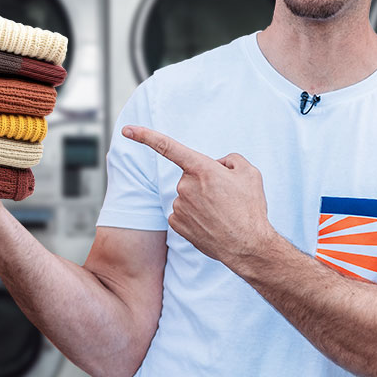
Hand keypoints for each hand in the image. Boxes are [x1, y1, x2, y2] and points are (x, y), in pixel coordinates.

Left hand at [122, 125, 276, 266]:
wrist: (248, 246)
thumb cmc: (250, 208)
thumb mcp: (250, 173)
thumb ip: (229, 160)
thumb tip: (216, 165)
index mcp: (202, 169)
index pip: (168, 147)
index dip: (145, 136)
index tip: (126, 130)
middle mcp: (185, 186)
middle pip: (190, 176)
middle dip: (205, 182)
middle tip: (226, 198)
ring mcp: (179, 206)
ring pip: (187, 195)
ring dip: (201, 200)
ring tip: (222, 213)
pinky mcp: (176, 223)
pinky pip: (182, 212)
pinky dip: (194, 215)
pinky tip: (209, 223)